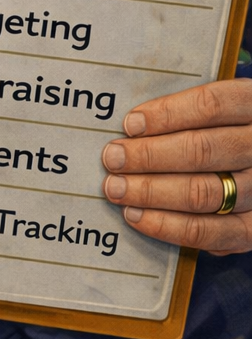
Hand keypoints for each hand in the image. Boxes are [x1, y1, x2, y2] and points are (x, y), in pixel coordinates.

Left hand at [102, 80, 251, 254]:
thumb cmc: (226, 134)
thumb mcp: (222, 112)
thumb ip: (188, 113)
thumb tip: (132, 125)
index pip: (212, 105)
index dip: (167, 114)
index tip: (130, 124)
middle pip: (203, 150)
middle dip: (149, 155)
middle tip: (112, 158)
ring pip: (203, 192)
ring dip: (151, 192)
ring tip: (117, 188)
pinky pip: (210, 233)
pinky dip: (168, 226)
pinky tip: (136, 216)